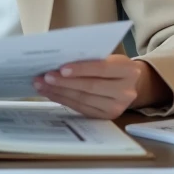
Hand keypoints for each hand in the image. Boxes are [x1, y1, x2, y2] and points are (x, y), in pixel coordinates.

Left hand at [33, 56, 170, 119]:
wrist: (131, 83)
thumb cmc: (113, 66)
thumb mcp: (110, 57)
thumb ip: (91, 58)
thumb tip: (59, 61)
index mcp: (129, 70)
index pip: (102, 69)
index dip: (81, 69)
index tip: (61, 68)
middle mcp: (126, 91)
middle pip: (91, 87)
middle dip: (64, 82)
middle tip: (44, 76)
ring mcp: (117, 107)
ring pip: (83, 99)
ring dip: (59, 91)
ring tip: (42, 84)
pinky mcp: (107, 116)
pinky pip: (81, 108)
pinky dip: (64, 100)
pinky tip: (51, 93)